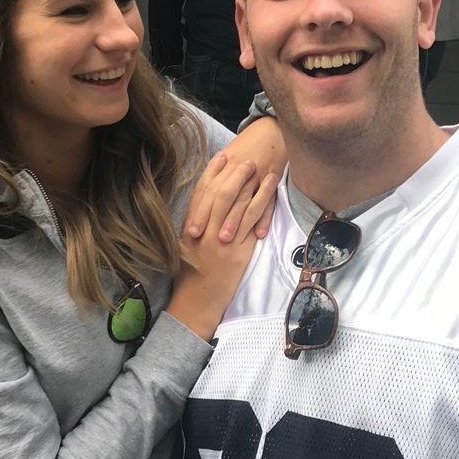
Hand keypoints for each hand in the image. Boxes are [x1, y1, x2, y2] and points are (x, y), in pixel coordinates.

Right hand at [166, 156, 278, 341]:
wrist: (198, 301)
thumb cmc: (191, 276)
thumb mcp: (188, 248)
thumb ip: (197, 226)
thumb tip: (208, 207)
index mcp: (191, 227)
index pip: (202, 193)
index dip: (212, 173)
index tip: (222, 157)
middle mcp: (206, 231)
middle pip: (222, 194)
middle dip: (234, 174)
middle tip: (246, 159)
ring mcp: (224, 240)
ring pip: (238, 204)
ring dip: (251, 183)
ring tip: (261, 168)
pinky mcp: (240, 251)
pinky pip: (253, 221)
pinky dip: (262, 203)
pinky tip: (270, 191)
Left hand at [184, 116, 285, 242]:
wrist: (271, 130)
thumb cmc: (246, 147)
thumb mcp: (227, 156)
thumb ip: (214, 176)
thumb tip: (198, 201)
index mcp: (224, 164)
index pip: (207, 190)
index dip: (199, 210)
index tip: (191, 230)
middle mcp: (238, 170)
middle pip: (222, 197)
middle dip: (211, 218)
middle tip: (204, 238)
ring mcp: (256, 175)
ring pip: (244, 201)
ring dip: (235, 221)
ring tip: (226, 240)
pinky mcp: (273, 179)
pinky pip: (269, 202)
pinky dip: (265, 218)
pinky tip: (258, 234)